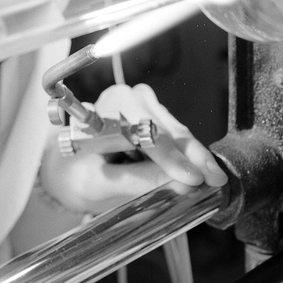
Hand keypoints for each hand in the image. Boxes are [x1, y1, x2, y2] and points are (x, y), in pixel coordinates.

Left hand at [40, 83, 227, 213]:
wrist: (68, 168)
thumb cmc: (77, 174)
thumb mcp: (99, 184)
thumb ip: (138, 181)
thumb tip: (182, 183)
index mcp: (101, 112)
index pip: (140, 133)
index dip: (168, 156)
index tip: (191, 178)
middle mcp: (123, 99)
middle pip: (165, 128)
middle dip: (192, 156)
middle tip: (214, 180)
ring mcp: (141, 104)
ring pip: (176, 130)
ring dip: (196, 155)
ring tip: (215, 178)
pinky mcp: (155, 114)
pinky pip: (178, 134)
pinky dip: (191, 153)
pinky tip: (203, 169)